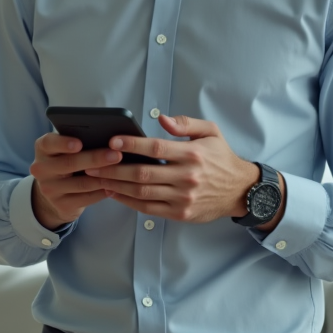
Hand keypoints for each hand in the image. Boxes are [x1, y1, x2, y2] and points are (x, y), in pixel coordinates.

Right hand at [29, 132, 122, 229]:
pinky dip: (101, 192)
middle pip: (69, 163)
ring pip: (81, 183)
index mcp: (43, 150)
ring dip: (103, 177)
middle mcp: (41, 169)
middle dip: (95, 159)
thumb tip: (106, 137)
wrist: (54, 192)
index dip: (63, 143)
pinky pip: (86, 198)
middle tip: (116, 155)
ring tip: (120, 171)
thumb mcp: (63, 150)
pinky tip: (113, 187)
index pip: (48, 143)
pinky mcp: (61, 205)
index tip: (80, 143)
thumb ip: (77, 141)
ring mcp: (50, 189)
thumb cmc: (65, 161)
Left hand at [85, 114, 279, 226]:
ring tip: (96, 177)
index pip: (156, 148)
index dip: (132, 144)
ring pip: (142, 192)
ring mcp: (183, 198)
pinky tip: (114, 192)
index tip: (112, 140)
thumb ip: (186, 123)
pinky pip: (148, 209)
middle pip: (142, 173)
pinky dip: (128, 201)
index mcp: (192, 154)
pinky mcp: (180, 213)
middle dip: (113, 168)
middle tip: (91, 162)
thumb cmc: (221, 158)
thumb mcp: (211, 132)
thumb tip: (161, 118)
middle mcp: (187, 177)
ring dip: (116, 185)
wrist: (240, 191)